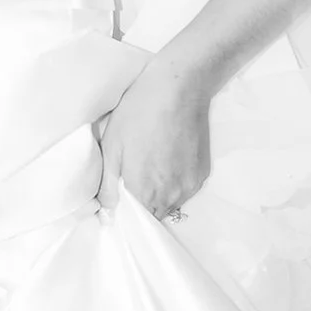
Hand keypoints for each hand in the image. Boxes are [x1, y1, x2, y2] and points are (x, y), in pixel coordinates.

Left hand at [98, 52, 212, 224]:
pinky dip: (173, 184)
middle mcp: (171, 196)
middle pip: (152, 216)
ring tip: (149, 167)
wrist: (179, 88)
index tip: (117, 201)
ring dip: (157, 196)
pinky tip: (166, 159)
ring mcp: (190, 186)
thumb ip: (108, 186)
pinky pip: (184, 191)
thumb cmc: (139, 113)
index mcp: (144, 192)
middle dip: (140, 206)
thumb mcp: (112, 147)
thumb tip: (107, 212)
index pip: (133, 223)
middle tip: (130, 180)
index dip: (123, 215)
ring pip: (169, 205)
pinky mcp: (202, 174)